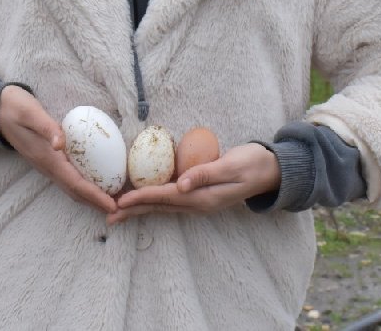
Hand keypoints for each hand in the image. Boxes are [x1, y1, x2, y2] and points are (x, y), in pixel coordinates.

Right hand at [0, 85, 117, 214]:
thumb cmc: (15, 108)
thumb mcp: (31, 112)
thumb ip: (47, 127)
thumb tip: (61, 143)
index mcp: (46, 158)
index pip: (75, 183)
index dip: (94, 196)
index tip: (112, 205)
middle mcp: (47, 166)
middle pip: (75, 191)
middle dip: (96, 202)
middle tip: (120, 209)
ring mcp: (46, 165)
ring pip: (71, 187)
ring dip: (91, 197)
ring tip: (111, 200)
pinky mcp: (48, 160)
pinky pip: (68, 179)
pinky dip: (84, 186)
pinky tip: (96, 182)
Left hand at [107, 142, 279, 224]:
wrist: (271, 171)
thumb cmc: (252, 163)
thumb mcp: (231, 166)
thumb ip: (205, 174)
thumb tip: (182, 185)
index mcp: (204, 198)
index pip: (166, 197)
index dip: (142, 197)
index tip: (120, 201)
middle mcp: (199, 205)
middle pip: (160, 208)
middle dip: (134, 210)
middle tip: (109, 216)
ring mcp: (200, 203)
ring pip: (164, 207)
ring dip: (141, 209)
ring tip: (119, 213)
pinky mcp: (201, 196)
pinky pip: (172, 202)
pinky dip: (154, 201)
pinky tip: (144, 201)